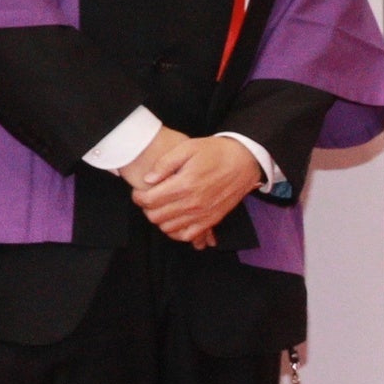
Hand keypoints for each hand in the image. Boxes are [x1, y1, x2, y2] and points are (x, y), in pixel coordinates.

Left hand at [127, 130, 260, 245]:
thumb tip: (149, 179)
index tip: (139, 191)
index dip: (138, 197)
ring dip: (160, 219)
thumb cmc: (216, 152)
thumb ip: (165, 163)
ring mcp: (203, 213)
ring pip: (168, 228)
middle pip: (156, 216)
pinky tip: (175, 220)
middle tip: (149, 199)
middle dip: (147, 208)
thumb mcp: (188, 147)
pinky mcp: (212, 219)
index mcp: (184, 184)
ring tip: (162, 207)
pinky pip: (187, 235)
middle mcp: (193, 203)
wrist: (245, 160)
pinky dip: (177, 231)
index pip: (149, 200)